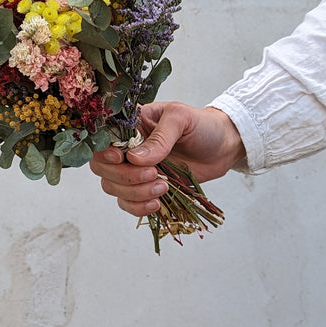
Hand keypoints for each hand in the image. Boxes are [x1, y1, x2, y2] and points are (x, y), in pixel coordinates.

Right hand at [90, 101, 246, 216]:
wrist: (223, 147)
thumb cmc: (202, 125)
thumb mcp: (181, 119)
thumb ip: (160, 137)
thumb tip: (135, 158)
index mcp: (130, 124)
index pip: (102, 139)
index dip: (104, 151)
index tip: (121, 157)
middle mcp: (127, 148)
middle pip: (102, 167)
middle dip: (124, 176)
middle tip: (153, 174)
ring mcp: (134, 170)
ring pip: (113, 187)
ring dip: (134, 193)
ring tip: (163, 187)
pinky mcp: (145, 188)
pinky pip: (128, 203)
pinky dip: (138, 207)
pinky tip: (157, 203)